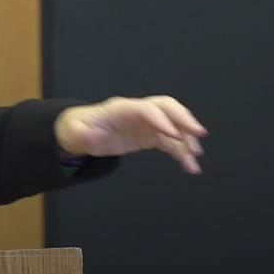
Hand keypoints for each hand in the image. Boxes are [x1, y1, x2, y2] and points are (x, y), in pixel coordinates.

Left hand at [54, 96, 207, 173]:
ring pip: (173, 126)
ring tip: (195, 159)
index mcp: (121, 109)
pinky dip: (181, 152)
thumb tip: (92, 138)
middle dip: (184, 119)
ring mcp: (146, 123)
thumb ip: (83, 135)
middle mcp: (138, 113)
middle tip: (199, 135)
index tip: (174, 134)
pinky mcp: (150, 135)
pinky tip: (189, 166)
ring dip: (186, 140)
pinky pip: (171, 142)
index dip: (160, 119)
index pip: (146, 109)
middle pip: (167, 108)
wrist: (82, 131)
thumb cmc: (78, 129)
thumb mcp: (74, 133)